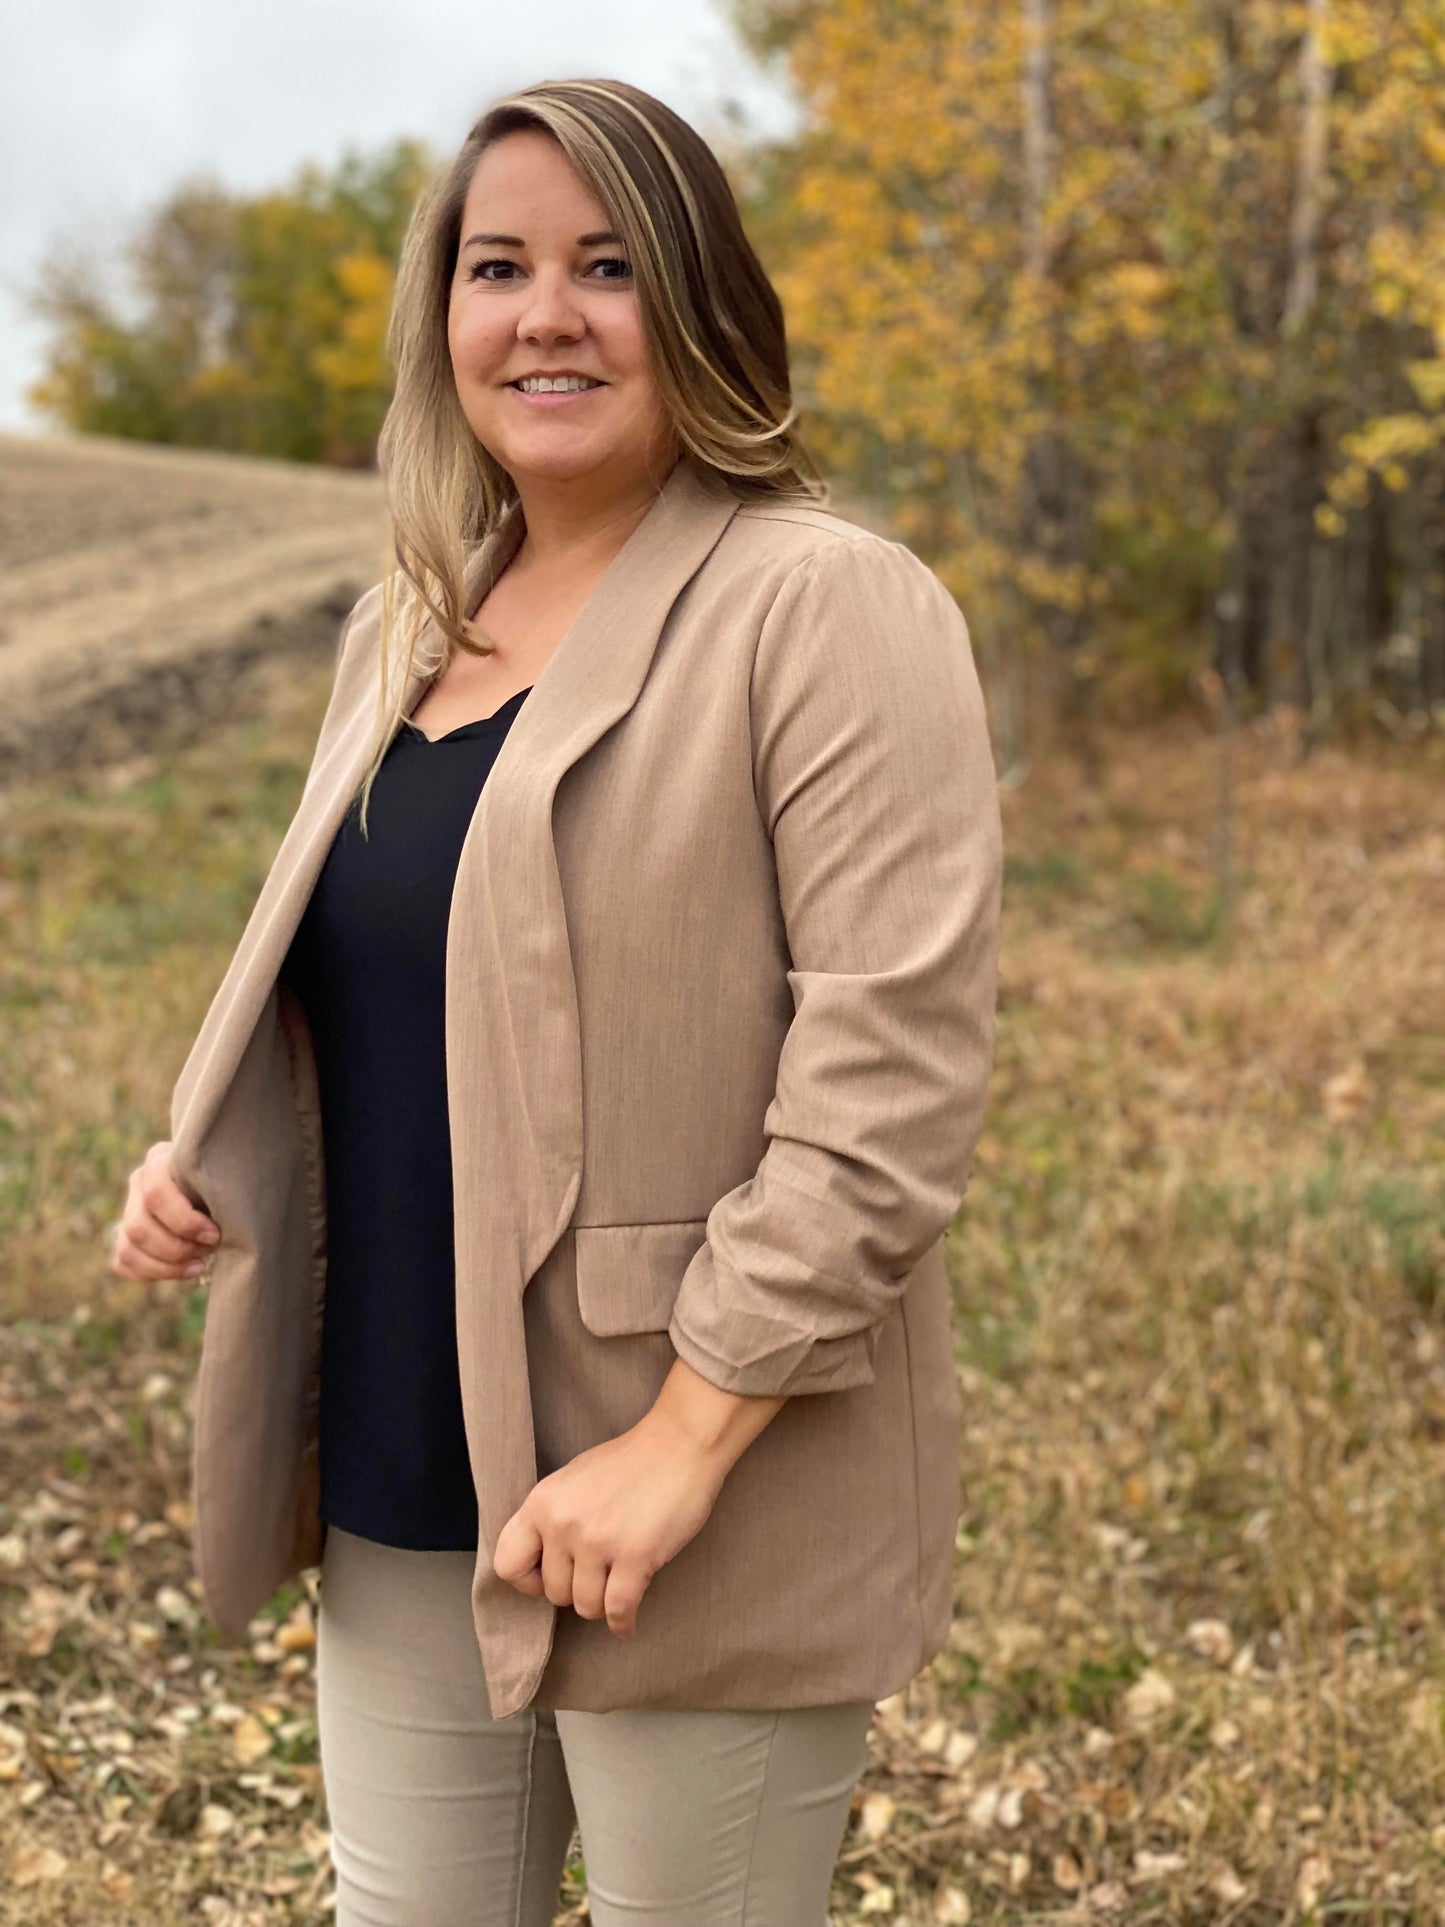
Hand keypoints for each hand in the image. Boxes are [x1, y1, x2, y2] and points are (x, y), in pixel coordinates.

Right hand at [109, 1141, 220, 1281]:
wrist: (221, 1185)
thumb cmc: (229, 1180)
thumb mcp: (226, 1177)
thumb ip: (221, 1189)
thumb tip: (223, 1221)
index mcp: (158, 1160)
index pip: (156, 1194)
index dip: (184, 1221)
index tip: (214, 1235)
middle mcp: (138, 1182)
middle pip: (139, 1227)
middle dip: (177, 1249)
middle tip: (209, 1250)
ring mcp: (129, 1208)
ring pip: (129, 1249)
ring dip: (166, 1266)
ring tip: (199, 1265)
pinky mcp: (126, 1235)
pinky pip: (124, 1263)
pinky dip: (152, 1273)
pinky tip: (184, 1271)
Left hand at [492, 1407, 725, 1636]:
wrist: (680, 1444)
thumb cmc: (630, 1462)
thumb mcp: (573, 1480)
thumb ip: (552, 1518)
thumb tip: (541, 1562)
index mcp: (543, 1502)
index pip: (508, 1564)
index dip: (528, 1581)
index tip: (550, 1577)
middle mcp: (563, 1523)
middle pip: (554, 1593)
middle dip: (577, 1590)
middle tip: (599, 1575)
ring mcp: (598, 1541)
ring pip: (586, 1607)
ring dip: (602, 1604)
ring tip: (616, 1588)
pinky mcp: (635, 1556)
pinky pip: (618, 1610)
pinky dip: (623, 1623)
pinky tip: (627, 1621)